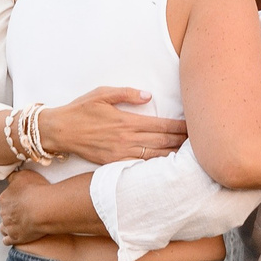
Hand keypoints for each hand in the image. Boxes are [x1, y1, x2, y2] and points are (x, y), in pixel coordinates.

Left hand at [0, 169, 60, 244]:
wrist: (44, 209)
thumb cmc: (36, 190)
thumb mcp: (24, 175)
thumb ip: (14, 176)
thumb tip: (10, 178)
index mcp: (4, 198)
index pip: (5, 199)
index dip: (15, 199)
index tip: (23, 200)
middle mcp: (3, 212)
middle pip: (5, 213)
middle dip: (12, 212)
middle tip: (25, 211)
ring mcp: (8, 226)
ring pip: (3, 227)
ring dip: (8, 226)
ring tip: (19, 225)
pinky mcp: (15, 237)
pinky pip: (7, 240)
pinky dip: (9, 238)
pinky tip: (14, 236)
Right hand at [37, 87, 187, 164]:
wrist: (59, 131)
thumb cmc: (80, 109)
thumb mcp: (101, 93)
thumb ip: (126, 93)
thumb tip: (148, 95)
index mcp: (127, 121)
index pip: (161, 126)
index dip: (180, 128)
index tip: (195, 127)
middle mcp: (126, 139)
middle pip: (162, 142)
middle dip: (182, 142)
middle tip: (201, 143)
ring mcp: (120, 154)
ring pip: (154, 157)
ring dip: (173, 156)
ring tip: (190, 156)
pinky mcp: (113, 163)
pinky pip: (140, 166)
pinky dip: (155, 167)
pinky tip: (167, 167)